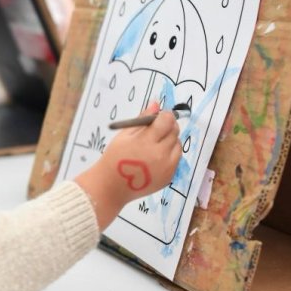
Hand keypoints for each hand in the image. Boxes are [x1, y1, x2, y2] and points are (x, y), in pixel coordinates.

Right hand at [75, 102, 180, 229]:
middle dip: (168, 127)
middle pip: (175, 132)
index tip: (159, 117)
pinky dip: (170, 155)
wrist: (112, 186)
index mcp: (147, 141)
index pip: (167, 120)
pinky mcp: (169, 177)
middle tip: (157, 130)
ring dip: (170, 141)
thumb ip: (142, 119)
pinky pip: (175, 160)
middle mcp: (161, 154)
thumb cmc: (114, 157)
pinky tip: (156, 158)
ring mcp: (167, 168)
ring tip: (155, 146)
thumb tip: (156, 104)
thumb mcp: (124, 135)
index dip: (165, 116)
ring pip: (178, 146)